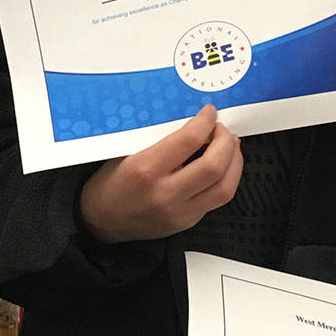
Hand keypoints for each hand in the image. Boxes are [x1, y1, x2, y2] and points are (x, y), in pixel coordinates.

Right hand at [78, 105, 242, 243]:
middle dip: (226, 141)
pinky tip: (222, 167)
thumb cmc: (111, 183)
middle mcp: (164, 193)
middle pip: (214, 165)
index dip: (205, 122)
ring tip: (230, 147)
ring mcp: (179, 212)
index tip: (209, 113)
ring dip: (235, 162)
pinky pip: (217, 200)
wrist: (101, 220)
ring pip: (224, 187)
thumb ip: (159, 138)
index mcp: (145, 170)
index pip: (188, 140)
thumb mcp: (126, 152)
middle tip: (222, 130)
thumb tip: (192, 121)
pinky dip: (226, 179)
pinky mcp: (187, 222)